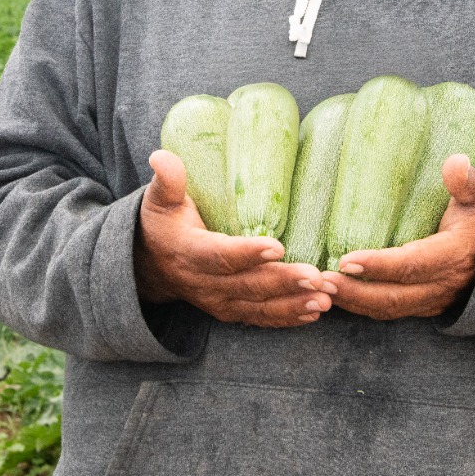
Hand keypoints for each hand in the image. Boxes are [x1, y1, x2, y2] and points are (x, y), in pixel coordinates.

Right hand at [135, 149, 333, 327]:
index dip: (246, 253)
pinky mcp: (230, 311)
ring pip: (258, 306)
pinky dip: (287, 318)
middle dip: (284, 283)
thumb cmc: (162, 224)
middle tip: (316, 278)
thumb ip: (167, 181)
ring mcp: (218, 301)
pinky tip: (313, 313)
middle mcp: (204, 283)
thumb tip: (162, 157)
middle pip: (247, 285)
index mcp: (188, 253)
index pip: (219, 256)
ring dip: (293, 304)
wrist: (150, 266)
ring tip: (324, 299)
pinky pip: (260, 318)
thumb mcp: (160, 200)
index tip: (276, 246)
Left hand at [323, 155, 474, 320]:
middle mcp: (444, 284)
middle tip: (320, 280)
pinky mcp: (427, 304)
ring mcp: (435, 298)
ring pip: (391, 308)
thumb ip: (469, 182)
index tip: (346, 259)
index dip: (380, 265)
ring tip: (321, 290)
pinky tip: (339, 295)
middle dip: (355, 292)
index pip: (413, 265)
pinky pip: (393, 310)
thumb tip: (455, 163)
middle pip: (395, 296)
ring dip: (355, 303)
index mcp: (455, 255)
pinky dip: (364, 307)